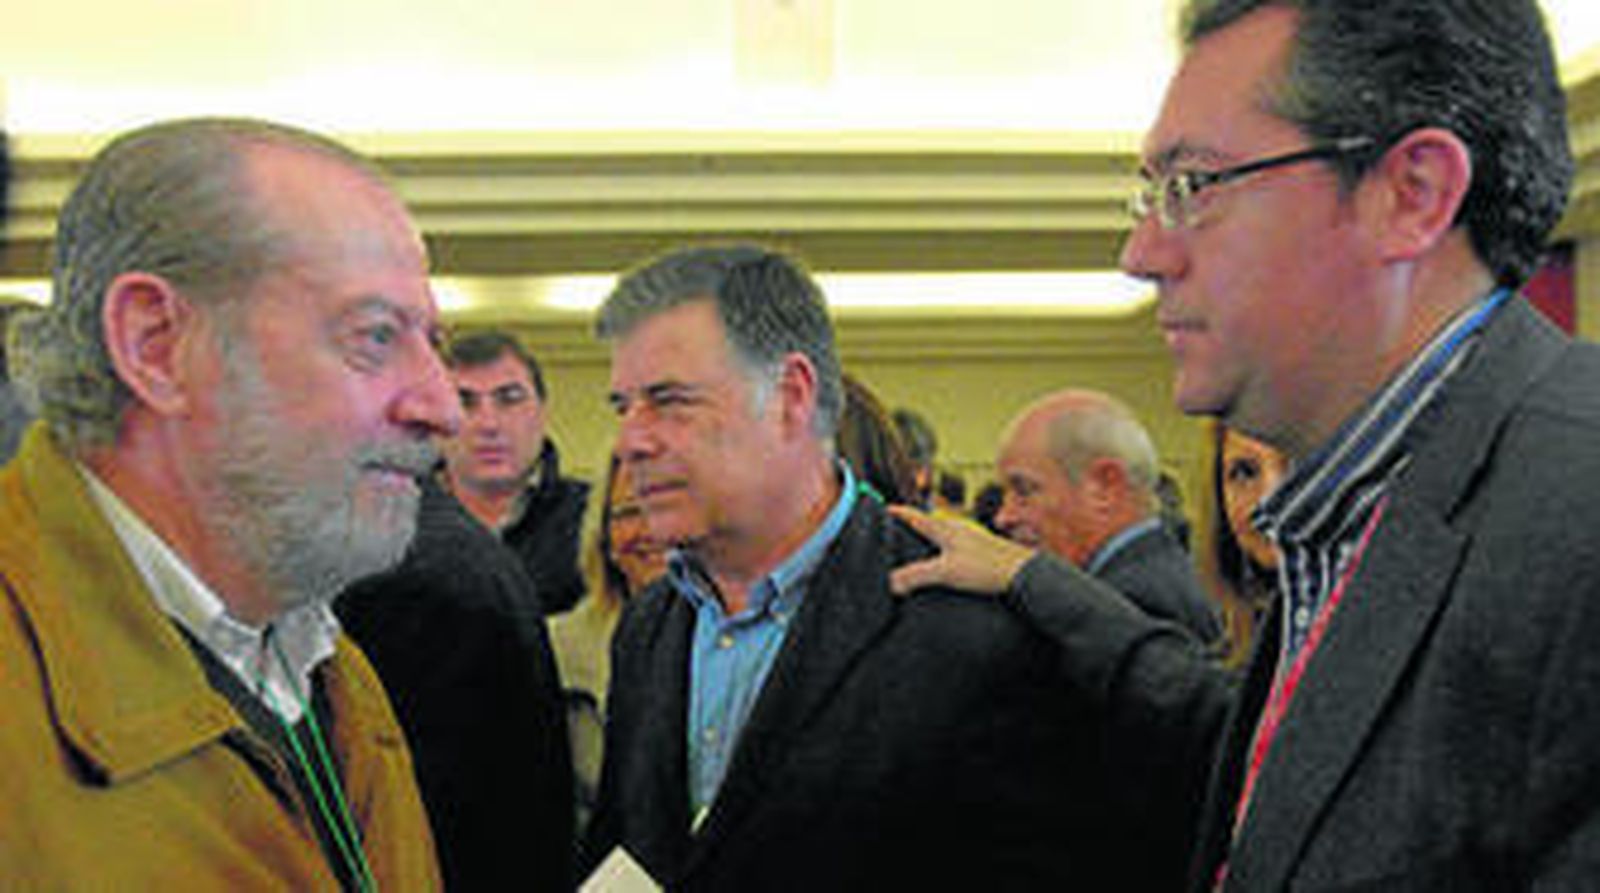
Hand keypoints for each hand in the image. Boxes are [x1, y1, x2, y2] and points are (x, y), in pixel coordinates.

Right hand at [888, 505, 1035, 596]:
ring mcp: (970, 539)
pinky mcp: (980, 551)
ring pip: (941, 536)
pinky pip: (953, 548)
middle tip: (894, 532)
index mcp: (945, 528)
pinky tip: (943, 567)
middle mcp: (957, 529)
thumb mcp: (946, 572)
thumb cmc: (987, 567)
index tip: (883, 508)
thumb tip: (890, 582)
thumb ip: (916, 575)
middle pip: (927, 523)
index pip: (915, 516)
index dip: (898, 513)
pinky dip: (941, 553)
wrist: (1024, 574)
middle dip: (910, 526)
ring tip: (915, 552)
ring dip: (927, 541)